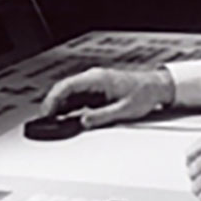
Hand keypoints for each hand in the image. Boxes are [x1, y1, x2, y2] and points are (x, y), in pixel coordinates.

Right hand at [40, 66, 173, 128]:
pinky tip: (66, 118)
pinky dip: (69, 107)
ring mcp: (93, 84)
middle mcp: (93, 79)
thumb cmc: (144, 93)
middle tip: (45, 120)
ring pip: (69, 94)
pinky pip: (77, 98)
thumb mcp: (124, 109)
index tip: (46, 112)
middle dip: (52, 104)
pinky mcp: (96, 91)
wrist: (156, 87)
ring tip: (53, 122)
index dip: (53, 99)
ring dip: (59, 107)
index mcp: (97, 79)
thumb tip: (83, 122)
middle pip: (64, 89)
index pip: (67, 86)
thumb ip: (102, 116)